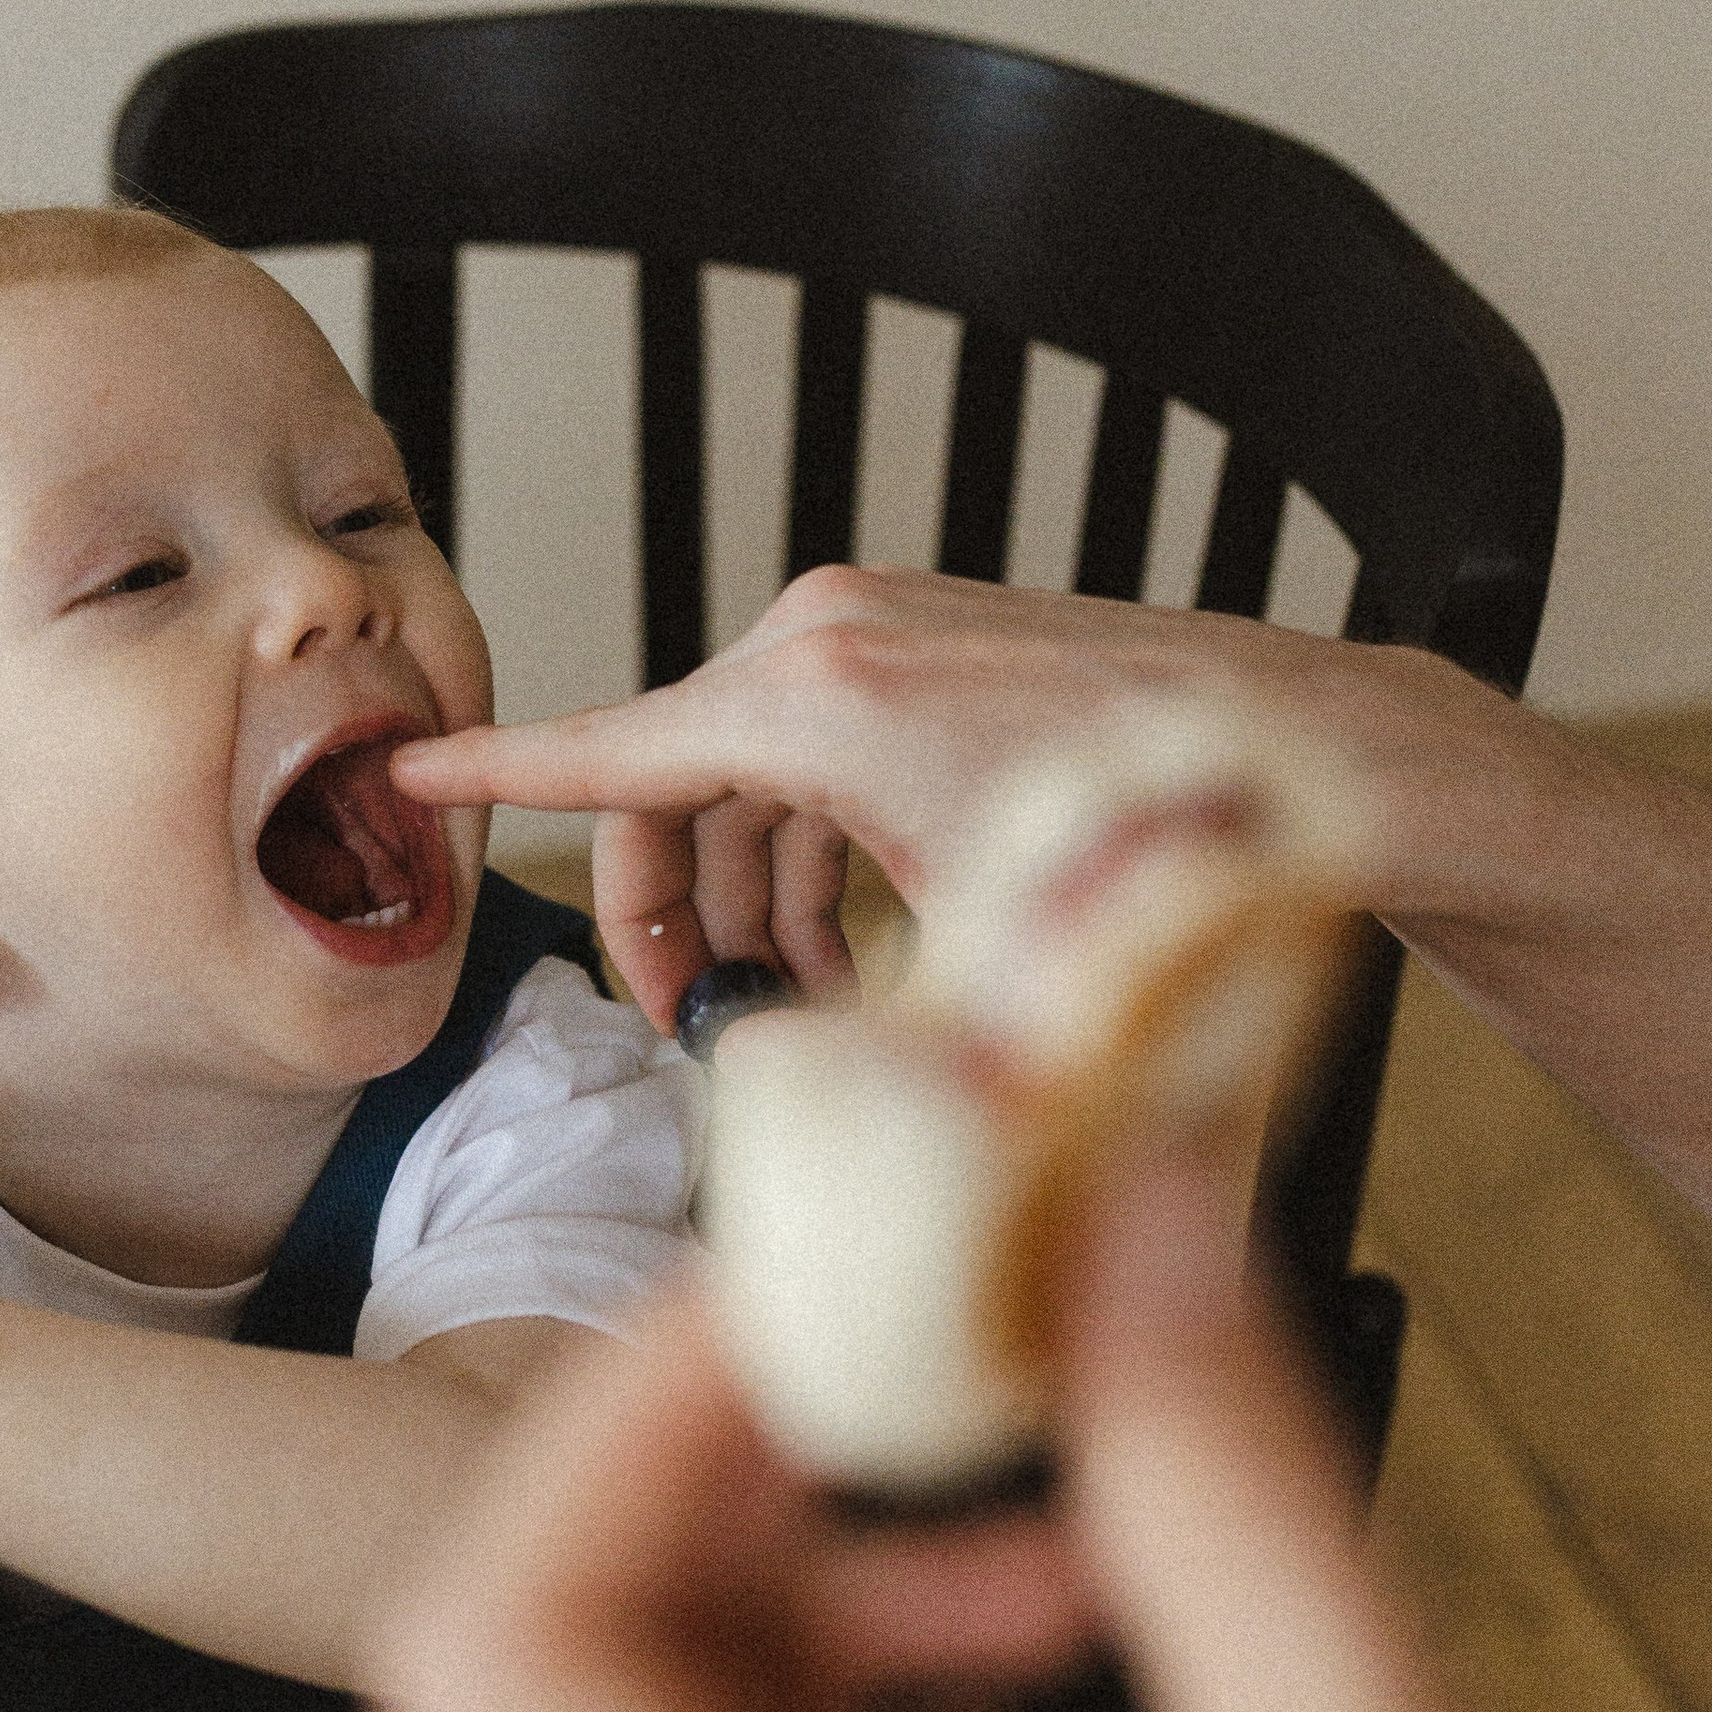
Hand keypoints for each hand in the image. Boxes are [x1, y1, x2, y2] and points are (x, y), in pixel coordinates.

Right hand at [394, 565, 1360, 1023]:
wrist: (1300, 759)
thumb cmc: (1146, 834)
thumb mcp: (962, 936)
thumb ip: (835, 988)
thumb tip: (777, 1081)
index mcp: (809, 691)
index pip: (608, 746)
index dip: (499, 777)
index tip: (411, 779)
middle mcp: (829, 634)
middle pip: (678, 781)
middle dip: (672, 910)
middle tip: (689, 1021)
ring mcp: (883, 630)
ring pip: (753, 778)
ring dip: (757, 896)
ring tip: (803, 1006)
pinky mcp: (932, 649)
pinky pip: (823, 756)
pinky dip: (820, 851)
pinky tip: (863, 944)